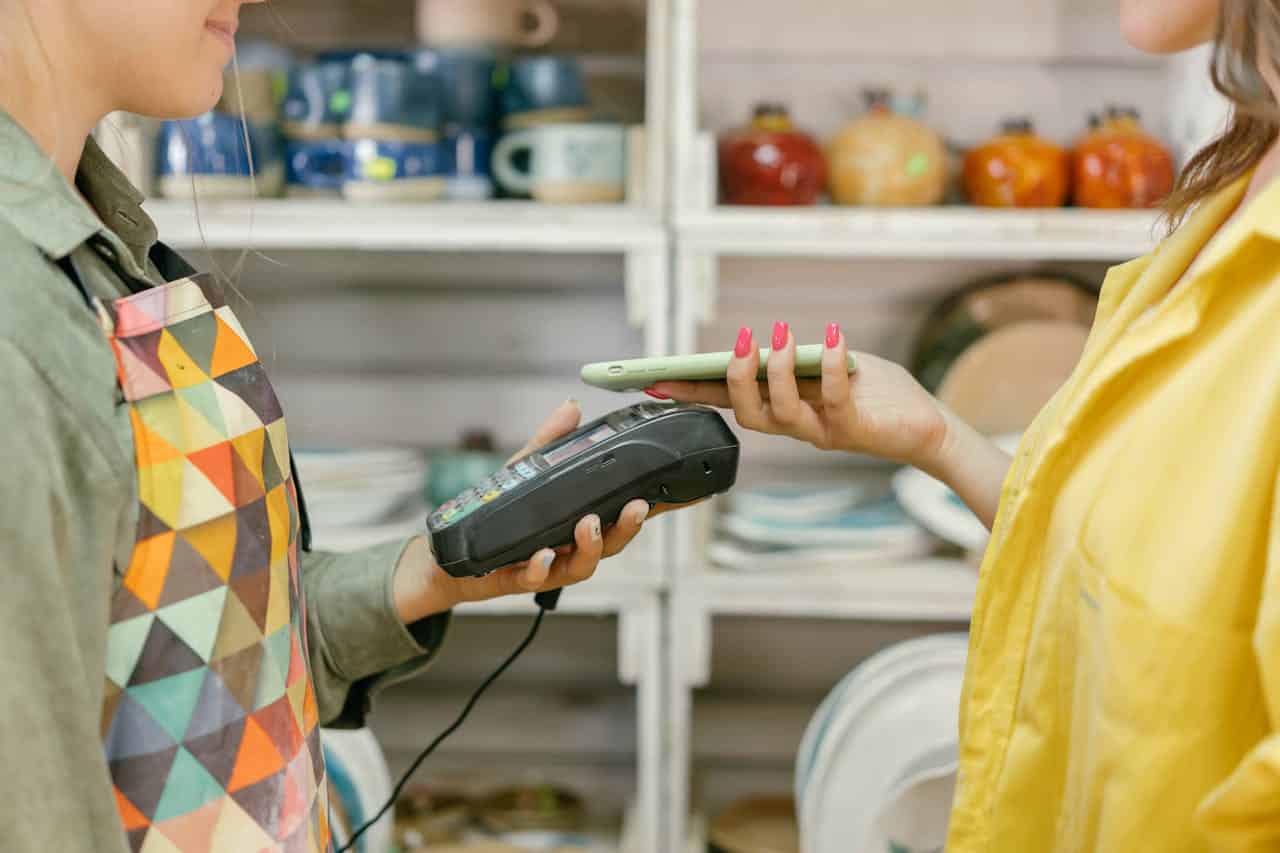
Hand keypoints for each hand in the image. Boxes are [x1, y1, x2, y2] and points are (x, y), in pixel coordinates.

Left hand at [394, 400, 664, 620]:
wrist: (453, 558)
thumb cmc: (496, 516)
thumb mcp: (523, 471)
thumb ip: (549, 442)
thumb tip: (571, 408)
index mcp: (580, 520)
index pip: (624, 512)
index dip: (657, 505)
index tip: (687, 492)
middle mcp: (570, 547)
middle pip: (613, 543)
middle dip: (629, 527)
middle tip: (636, 508)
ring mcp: (548, 566)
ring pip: (582, 566)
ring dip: (590, 547)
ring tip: (588, 525)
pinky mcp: (517, 579)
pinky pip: (534, 579)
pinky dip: (539, 568)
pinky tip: (540, 556)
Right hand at [649, 322, 951, 474]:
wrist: (928, 425)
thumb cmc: (878, 393)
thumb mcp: (832, 367)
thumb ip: (801, 358)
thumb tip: (769, 343)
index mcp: (784, 408)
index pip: (729, 402)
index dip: (691, 394)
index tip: (655, 380)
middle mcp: (797, 426)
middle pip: (746, 413)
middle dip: (732, 379)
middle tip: (738, 344)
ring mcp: (822, 431)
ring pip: (780, 413)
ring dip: (774, 372)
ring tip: (776, 334)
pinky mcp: (853, 429)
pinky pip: (832, 397)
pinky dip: (827, 362)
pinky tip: (831, 335)